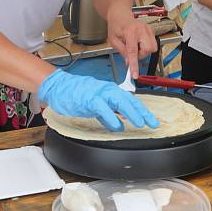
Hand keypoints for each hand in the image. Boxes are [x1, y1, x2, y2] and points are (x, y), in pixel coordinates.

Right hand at [38, 69, 158, 130]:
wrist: (59, 87)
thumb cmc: (77, 94)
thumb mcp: (96, 105)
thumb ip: (108, 113)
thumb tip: (118, 124)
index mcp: (111, 91)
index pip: (131, 101)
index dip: (142, 111)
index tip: (152, 121)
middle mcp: (108, 90)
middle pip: (129, 100)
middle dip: (142, 112)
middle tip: (152, 123)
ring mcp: (99, 93)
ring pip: (120, 101)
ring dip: (131, 112)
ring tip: (140, 123)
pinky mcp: (89, 99)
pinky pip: (103, 108)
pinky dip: (111, 117)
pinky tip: (117, 126)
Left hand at [108, 17, 155, 78]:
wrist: (120, 15)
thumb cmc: (116, 27)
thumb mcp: (114, 41)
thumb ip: (122, 52)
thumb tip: (129, 62)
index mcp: (130, 32)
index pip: (133, 52)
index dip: (134, 65)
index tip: (135, 75)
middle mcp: (142, 29)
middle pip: (148, 50)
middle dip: (140, 55)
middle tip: (132, 52)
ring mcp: (148, 29)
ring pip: (153, 48)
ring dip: (144, 51)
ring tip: (136, 46)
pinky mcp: (152, 30)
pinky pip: (153, 44)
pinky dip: (146, 46)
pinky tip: (139, 42)